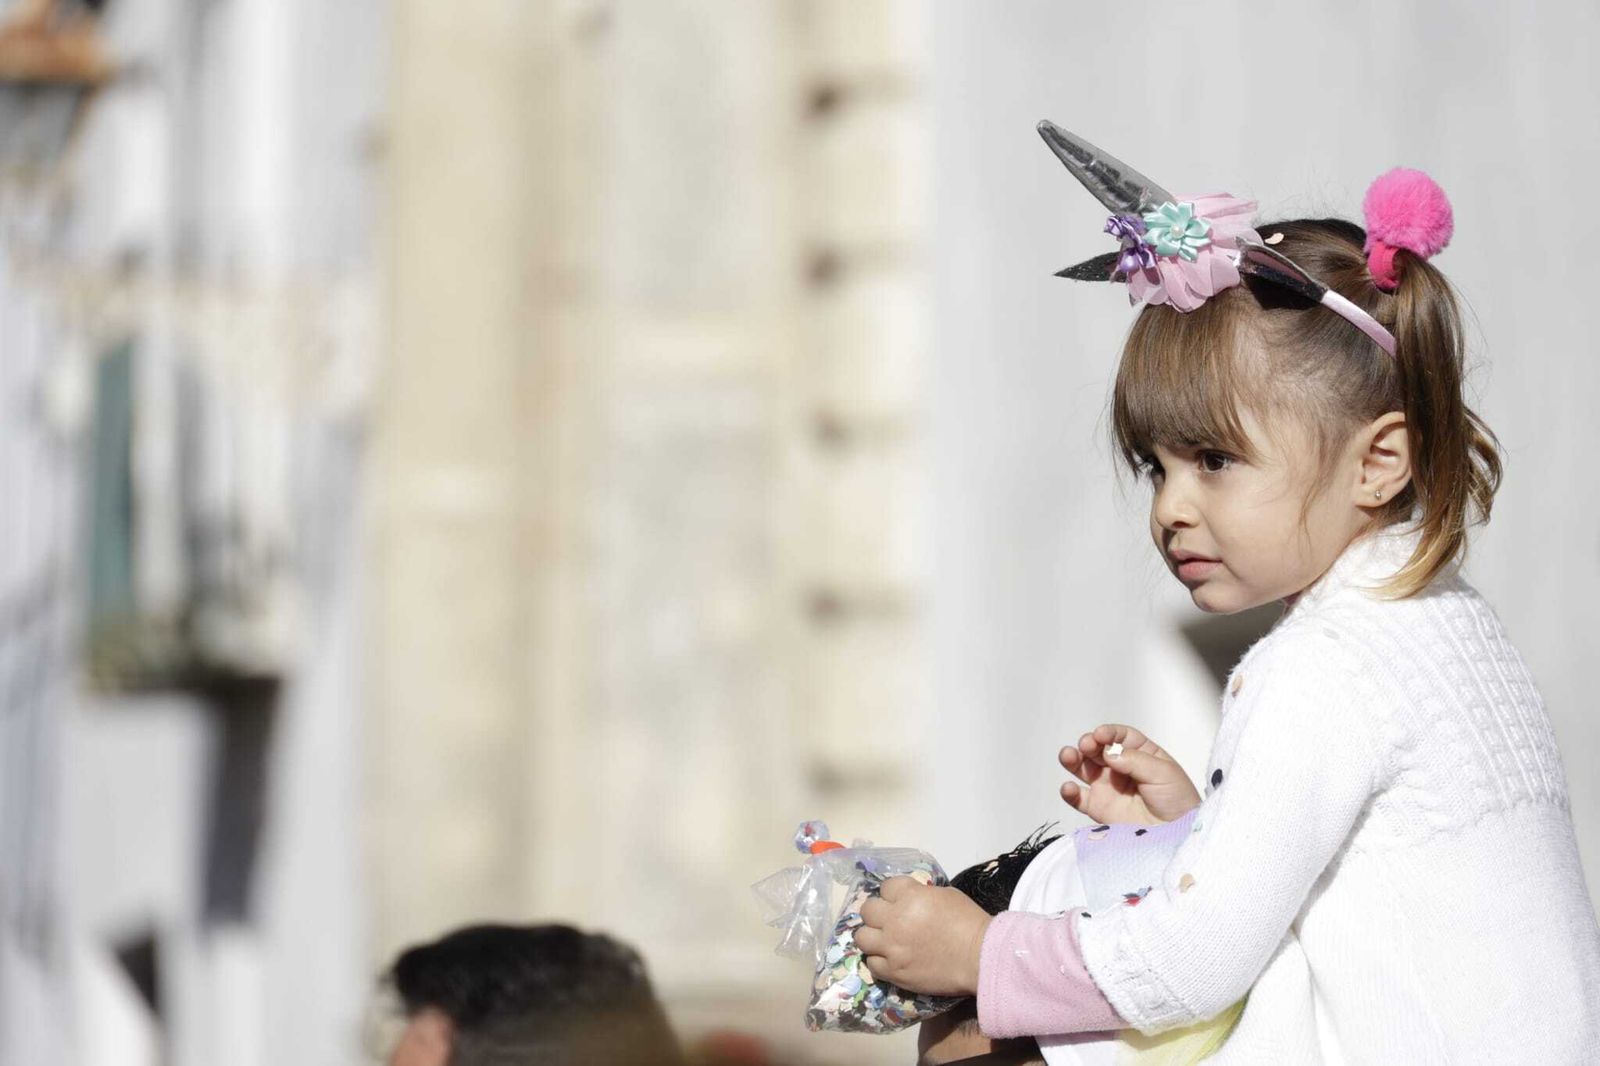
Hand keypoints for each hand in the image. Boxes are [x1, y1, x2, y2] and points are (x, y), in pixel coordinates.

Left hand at [854, 877, 990, 996]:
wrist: (980, 958)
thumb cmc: (969, 922)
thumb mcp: (946, 895)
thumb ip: (921, 894)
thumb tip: (911, 898)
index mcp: (909, 896)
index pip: (885, 886)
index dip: (893, 893)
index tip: (900, 900)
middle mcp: (894, 920)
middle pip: (867, 910)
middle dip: (878, 912)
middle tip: (889, 920)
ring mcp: (891, 948)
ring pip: (862, 937)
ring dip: (872, 936)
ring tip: (884, 940)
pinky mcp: (894, 971)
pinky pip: (871, 963)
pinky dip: (879, 960)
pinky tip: (890, 959)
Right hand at [1059, 723, 1200, 824]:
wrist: (1177, 835)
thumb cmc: (1178, 801)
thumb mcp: (1164, 774)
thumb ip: (1135, 761)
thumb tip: (1109, 752)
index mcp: (1140, 754)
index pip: (1120, 737)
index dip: (1108, 733)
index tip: (1100, 735)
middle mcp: (1120, 768)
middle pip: (1098, 749)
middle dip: (1089, 743)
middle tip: (1086, 745)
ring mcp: (1107, 787)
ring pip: (1083, 768)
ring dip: (1072, 759)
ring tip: (1068, 757)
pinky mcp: (1098, 808)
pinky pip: (1078, 798)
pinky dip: (1069, 791)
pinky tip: (1068, 788)